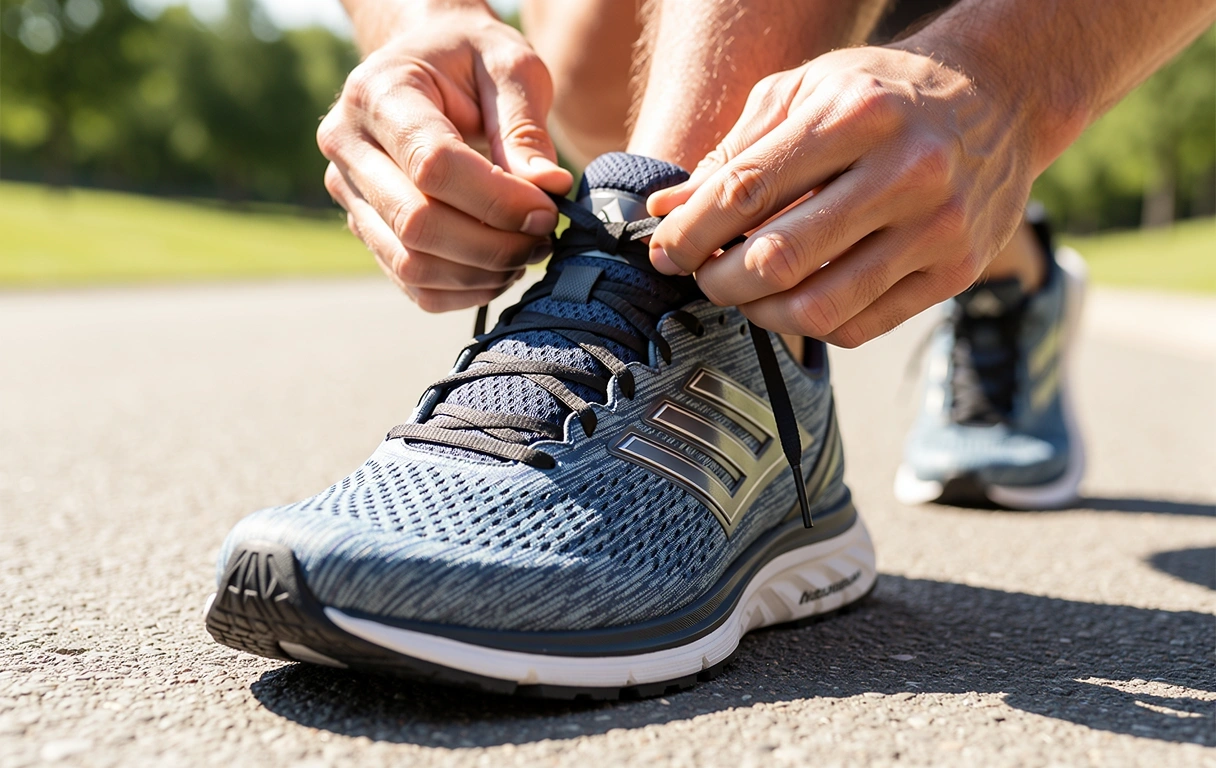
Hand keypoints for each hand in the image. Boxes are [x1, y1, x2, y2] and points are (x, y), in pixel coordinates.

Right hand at [318, 6, 571, 311]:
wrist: (427, 59)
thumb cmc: (471, 59)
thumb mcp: (509, 66)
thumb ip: (526, 128)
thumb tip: (549, 189)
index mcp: (378, 94)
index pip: (432, 165)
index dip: (497, 200)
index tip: (549, 209)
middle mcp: (349, 146)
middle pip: (416, 223)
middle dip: (493, 244)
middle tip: (545, 236)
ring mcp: (350, 193)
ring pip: (411, 263)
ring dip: (481, 273)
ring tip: (527, 250)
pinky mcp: (365, 228)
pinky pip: (412, 284)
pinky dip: (463, 290)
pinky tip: (500, 267)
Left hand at [647, 45, 1032, 346]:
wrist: (1000, 100)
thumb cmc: (882, 94)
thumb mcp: (806, 92)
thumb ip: (735, 152)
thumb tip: (666, 212)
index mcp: (856, 114)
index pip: (746, 191)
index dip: (690, 233)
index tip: (665, 251)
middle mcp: (906, 172)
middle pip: (778, 258)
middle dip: (718, 281)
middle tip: (702, 276)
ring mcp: (938, 228)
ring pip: (818, 307)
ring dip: (758, 313)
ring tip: (743, 294)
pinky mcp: (956, 272)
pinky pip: (860, 327)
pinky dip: (810, 325)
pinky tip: (793, 301)